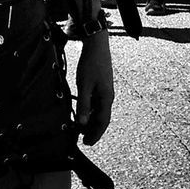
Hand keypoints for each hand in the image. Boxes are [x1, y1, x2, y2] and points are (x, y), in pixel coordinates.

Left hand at [74, 31, 113, 145]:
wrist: (97, 44)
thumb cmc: (91, 63)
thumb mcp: (84, 85)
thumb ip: (83, 104)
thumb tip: (81, 123)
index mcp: (106, 98)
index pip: (102, 122)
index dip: (95, 134)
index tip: (87, 143)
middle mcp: (108, 96)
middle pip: (102, 118)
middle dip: (93, 130)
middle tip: (83, 139)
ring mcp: (105, 91)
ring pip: (99, 111)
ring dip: (91, 120)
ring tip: (81, 128)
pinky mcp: (101, 85)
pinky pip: (97, 103)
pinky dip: (90, 110)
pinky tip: (83, 111)